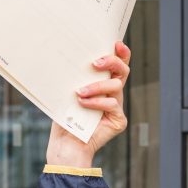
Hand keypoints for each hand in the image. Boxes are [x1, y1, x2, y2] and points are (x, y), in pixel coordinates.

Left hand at [46, 41, 130, 167]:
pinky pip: (112, 103)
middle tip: (95, 63)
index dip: (120, 53)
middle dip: (112, 62)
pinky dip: (96, 102)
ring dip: (97, 86)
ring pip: (116, 86)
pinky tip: (83, 104)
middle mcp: (112, 94)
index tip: (116, 43)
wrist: (64, 144)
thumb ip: (75, 79)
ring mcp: (117, 107)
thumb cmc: (64, 118)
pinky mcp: (119, 120)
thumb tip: (71, 58)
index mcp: (102, 85)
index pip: (116, 65)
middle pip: (122, 70)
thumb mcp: (67, 93)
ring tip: (79, 92)